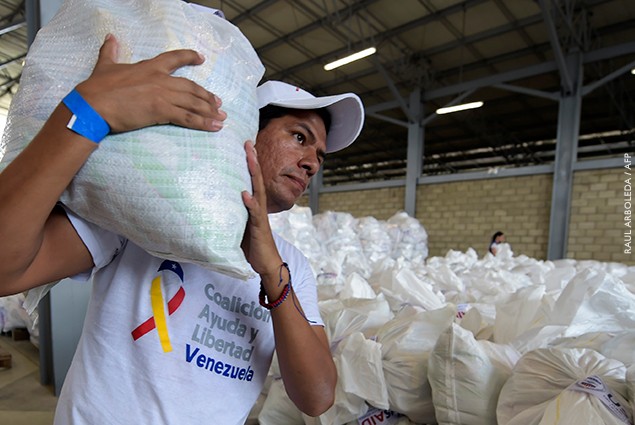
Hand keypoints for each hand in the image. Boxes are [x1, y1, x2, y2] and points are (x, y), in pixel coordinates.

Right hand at [74, 34, 225, 132]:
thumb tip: (110, 37)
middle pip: (191, 87)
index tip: (201, 58)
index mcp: (149, 67)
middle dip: (207, 96)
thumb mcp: (105, 65)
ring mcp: (162, 95)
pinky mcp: (161, 111)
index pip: (174, 59)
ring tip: (220, 118)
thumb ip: (110, 51)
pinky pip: (187, 117)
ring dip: (209, 111)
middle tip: (218, 104)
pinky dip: (203, 123)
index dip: (189, 57)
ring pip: (193, 102)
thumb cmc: (97, 88)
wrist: (93, 105)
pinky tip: (213, 128)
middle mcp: (160, 79)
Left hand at [241, 141, 282, 277]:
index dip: (250, 162)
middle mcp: (259, 207)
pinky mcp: (258, 228)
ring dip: (254, 174)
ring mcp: (260, 217)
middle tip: (248, 143)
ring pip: (258, 191)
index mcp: (254, 205)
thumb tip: (217, 200)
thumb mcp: (239, 224)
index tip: (246, 145)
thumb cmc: (252, 245)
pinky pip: (255, 214)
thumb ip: (233, 211)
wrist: (267, 264)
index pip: (253, 180)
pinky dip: (251, 203)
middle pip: (257, 179)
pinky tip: (245, 194)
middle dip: (253, 160)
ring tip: (250, 158)